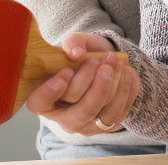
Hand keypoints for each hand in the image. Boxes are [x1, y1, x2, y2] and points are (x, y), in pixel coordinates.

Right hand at [25, 32, 139, 135]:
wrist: (104, 62)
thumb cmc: (83, 55)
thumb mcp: (77, 43)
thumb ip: (73, 42)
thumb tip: (76, 53)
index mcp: (45, 97)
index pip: (39, 103)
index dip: (49, 92)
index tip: (66, 70)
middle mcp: (64, 117)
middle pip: (79, 111)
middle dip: (94, 84)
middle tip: (98, 61)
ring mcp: (87, 125)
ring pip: (102, 114)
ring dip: (113, 86)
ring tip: (116, 62)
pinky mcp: (107, 125)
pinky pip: (120, 113)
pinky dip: (127, 90)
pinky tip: (128, 72)